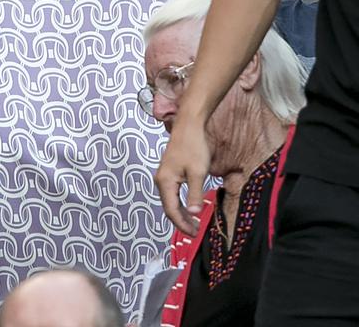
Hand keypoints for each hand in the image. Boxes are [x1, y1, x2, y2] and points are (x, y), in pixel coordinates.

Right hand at [154, 115, 210, 234]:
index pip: (171, 210)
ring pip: (171, 200)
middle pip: (169, 207)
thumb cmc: (193, 146)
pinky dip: (181, 202)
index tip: (194, 234)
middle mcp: (161, 179)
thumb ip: (195, 194)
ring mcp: (164, 174)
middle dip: (182, 221)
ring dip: (182, 212)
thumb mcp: (197, 172)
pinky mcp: (170, 170)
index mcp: (165, 181)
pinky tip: (191, 205)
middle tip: (195, 232)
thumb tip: (194, 213)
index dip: (182, 225)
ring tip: (194, 222)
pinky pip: (173, 192)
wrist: (189, 124)